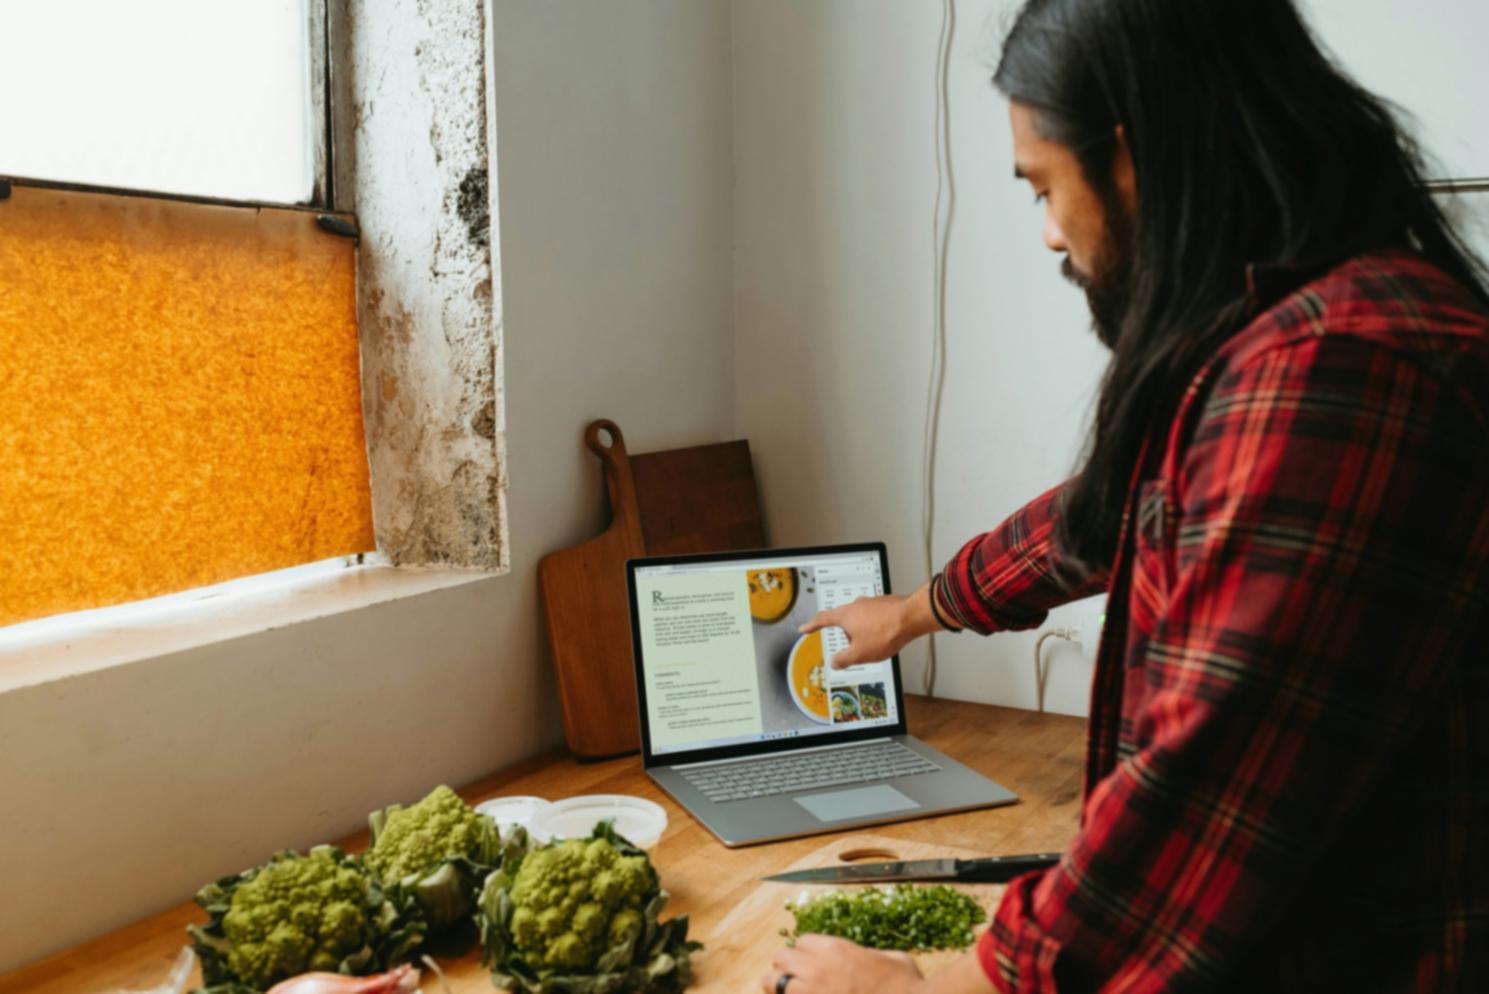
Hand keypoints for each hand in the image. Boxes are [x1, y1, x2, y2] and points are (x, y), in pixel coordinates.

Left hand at [760, 935, 922, 993]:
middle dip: (788, 969)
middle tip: (802, 982)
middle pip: (780, 957)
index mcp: (835, 949)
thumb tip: (877, 959)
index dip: (808, 954)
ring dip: (781, 988)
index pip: (802, 941)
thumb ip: (878, 955)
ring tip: (796, 993)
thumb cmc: (906, 986)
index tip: (816, 966)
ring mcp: (808, 992)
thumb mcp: (896, 960)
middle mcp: (815, 968)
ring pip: (772, 982)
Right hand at [799, 583, 939, 667]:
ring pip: (862, 620)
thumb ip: (843, 659)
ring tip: (878, 644)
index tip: (805, 628)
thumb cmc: (885, 632)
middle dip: (849, 637)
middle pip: (845, 622)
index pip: (823, 619)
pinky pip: (876, 618)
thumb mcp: (859, 654)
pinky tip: (887, 636)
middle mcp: (857, 605)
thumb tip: (834, 662)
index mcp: (845, 615)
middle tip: (857, 649)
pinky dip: (878, 628)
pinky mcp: (886, 604)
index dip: (812, 625)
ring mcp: (872, 603)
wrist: (912, 617)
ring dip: (865, 633)